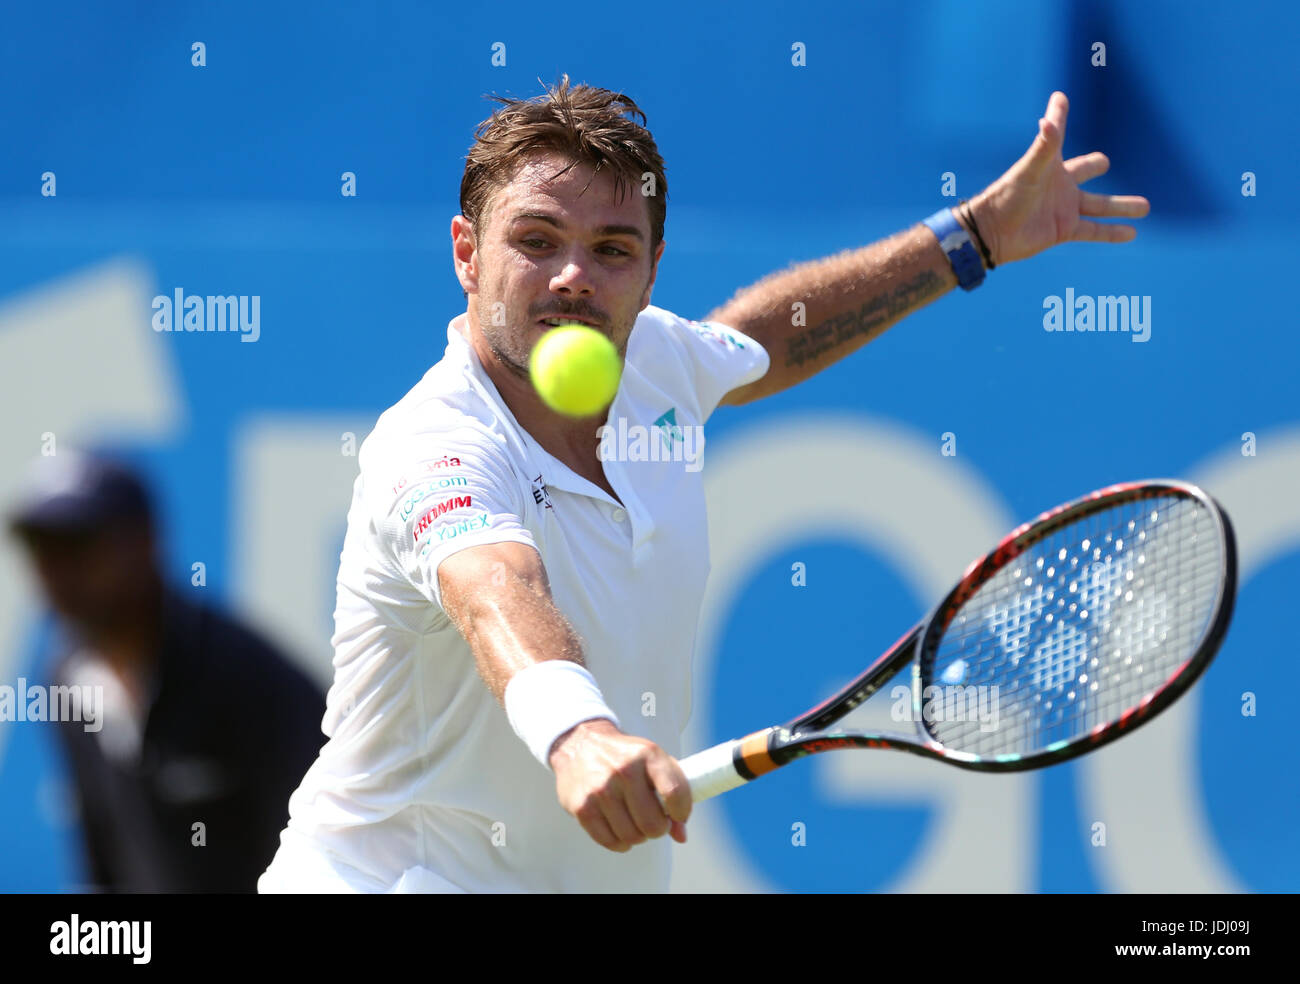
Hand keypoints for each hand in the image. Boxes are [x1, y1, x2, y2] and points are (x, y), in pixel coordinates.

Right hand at [550, 719, 691, 851]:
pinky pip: (610, 841)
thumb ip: (673, 792)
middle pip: (653, 823)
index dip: (681, 812)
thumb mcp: (652, 761)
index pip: (675, 792)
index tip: (677, 815)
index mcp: (647, 754)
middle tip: (653, 821)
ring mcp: (601, 790)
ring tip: (635, 823)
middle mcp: (624, 771)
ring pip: (632, 836)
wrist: (580, 744)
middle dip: (658, 829)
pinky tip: (620, 830)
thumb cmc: (624, 757)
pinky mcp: (582, 807)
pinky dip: (620, 843)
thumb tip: (681, 836)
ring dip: (638, 836)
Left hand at [968, 91, 1150, 266]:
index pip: (1058, 136)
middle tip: (1103, 162)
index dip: (1059, 117)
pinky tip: (1132, 233)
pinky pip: (1095, 231)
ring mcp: (1064, 208)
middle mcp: (1061, 186)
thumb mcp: (1029, 169)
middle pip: (1085, 172)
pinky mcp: (1064, 230)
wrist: (992, 234)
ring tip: (1146, 206)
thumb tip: (1050, 116)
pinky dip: (1113, 233)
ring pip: (1101, 206)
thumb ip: (1045, 144)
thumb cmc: (1007, 197)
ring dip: (1122, 207)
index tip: (1060, 98)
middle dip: (1094, 166)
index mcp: (1051, 165)